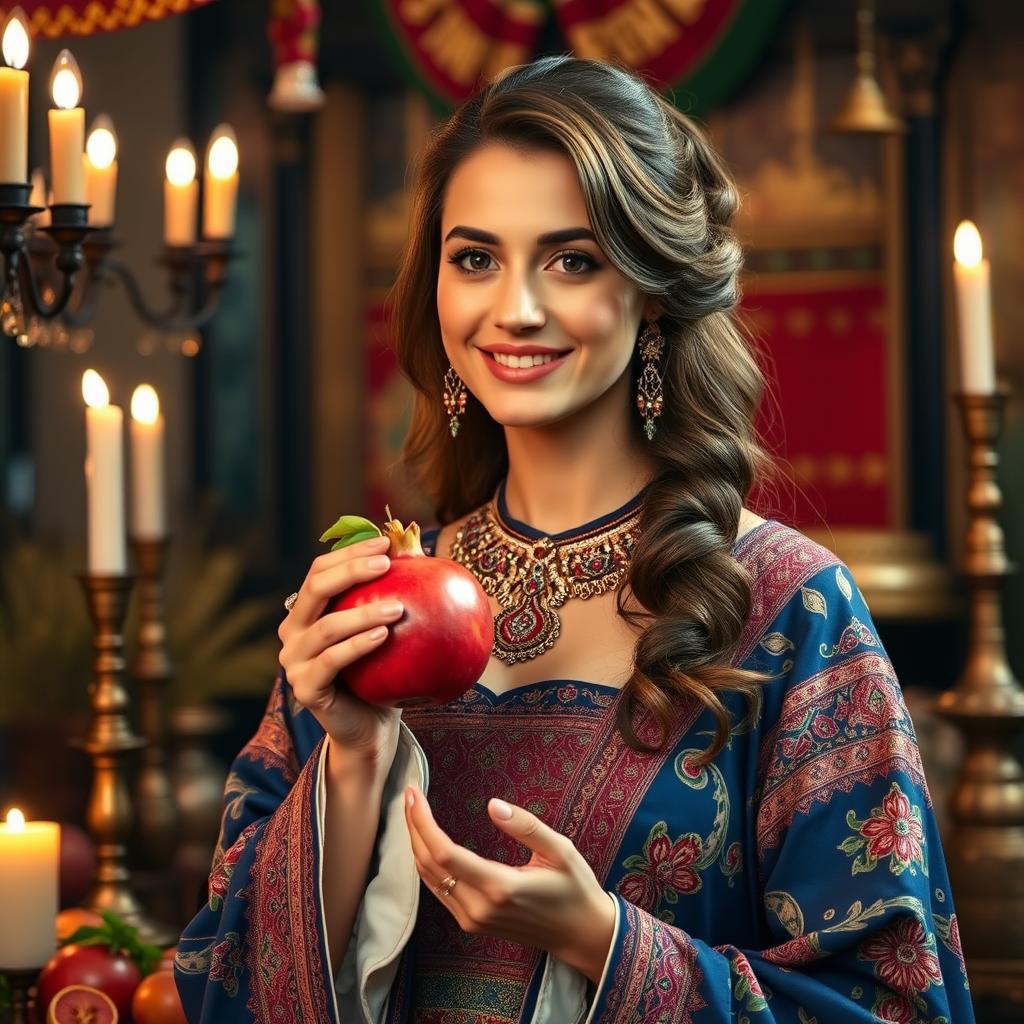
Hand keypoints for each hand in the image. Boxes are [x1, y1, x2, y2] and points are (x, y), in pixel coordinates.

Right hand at [278, 535, 404, 772]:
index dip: (350, 552)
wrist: (371, 726)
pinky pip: (332, 661)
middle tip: (387, 564)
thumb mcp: (387, 628)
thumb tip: (416, 541)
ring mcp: (294, 662)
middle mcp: (292, 632)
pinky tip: (384, 635)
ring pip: (326, 626)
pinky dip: (358, 645)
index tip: (387, 543)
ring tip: (398, 607)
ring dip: (363, 612)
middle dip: (351, 570)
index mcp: (306, 611)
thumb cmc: (380, 672)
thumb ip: (394, 588)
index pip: (320, 569)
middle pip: (315, 588)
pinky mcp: (305, 688)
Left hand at [403, 784, 615, 984]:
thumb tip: (492, 805)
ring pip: (429, 879)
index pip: (445, 853)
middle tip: (409, 794)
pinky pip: (438, 889)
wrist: (580, 934)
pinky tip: (425, 839)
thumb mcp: (560, 850)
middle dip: (414, 826)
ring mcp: (473, 919)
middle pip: (429, 864)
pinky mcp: (471, 922)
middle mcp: (480, 908)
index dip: (423, 822)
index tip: (415, 794)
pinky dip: (426, 861)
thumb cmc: (574, 888)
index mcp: (500, 887)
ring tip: (413, 810)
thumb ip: (525, 826)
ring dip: (416, 843)